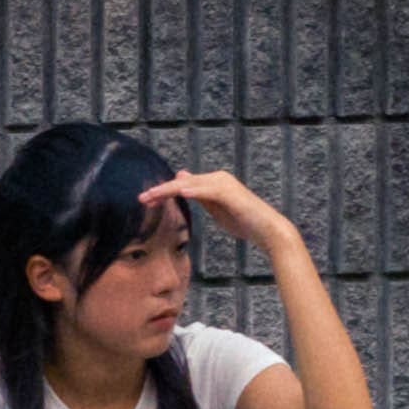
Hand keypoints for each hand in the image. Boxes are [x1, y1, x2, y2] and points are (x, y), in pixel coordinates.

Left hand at [139, 169, 290, 251]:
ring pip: (191, 185)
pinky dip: (194, 190)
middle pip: (183, 183)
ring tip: (152, 196)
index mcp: (213, 182)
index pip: (182, 185)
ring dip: (170, 189)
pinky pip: (208, 190)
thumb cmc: (242, 221)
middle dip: (161, 190)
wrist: (267, 230)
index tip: (144, 200)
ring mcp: (224, 184)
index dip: (162, 192)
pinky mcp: (230, 192)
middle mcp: (218, 178)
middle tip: (140, 198)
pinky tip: (180, 192)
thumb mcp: (215, 208)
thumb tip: (180, 180)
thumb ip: (199, 195)